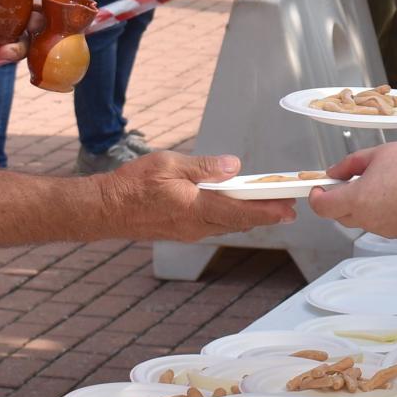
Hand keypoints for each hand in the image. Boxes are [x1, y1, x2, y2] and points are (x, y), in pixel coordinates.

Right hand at [98, 152, 295, 240]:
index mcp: (196, 208)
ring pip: (227, 225)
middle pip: (239, 222)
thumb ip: (204, 167)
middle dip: (266, 215)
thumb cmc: (133, 184)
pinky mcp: (182, 230)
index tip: (288, 209)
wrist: (106, 209)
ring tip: (270, 207)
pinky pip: (214, 225)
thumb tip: (234, 167)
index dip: (268, 211)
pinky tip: (236, 208)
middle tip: (289, 209)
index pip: (241, 211)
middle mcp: (196, 225)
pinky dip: (230, 217)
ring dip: (250, 217)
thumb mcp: (170, 165)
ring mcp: (189, 231)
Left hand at [308, 143, 396, 237]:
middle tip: (347, 181)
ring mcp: (384, 229)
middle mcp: (369, 219)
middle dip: (337, 200)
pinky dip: (378, 212)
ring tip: (378, 184)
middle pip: (339, 216)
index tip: (319, 188)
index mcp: (359, 199)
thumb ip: (349, 165)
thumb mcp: (376, 153)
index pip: (322, 207)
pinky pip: (378, 224)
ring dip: (359, 206)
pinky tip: (393, 195)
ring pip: (360, 221)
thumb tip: (333, 173)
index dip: (316, 197)